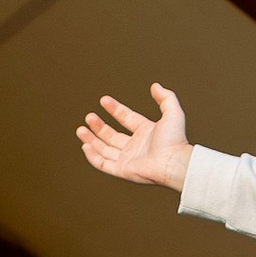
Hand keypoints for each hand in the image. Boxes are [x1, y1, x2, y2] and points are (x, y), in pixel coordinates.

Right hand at [78, 83, 193, 189]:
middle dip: (99, 126)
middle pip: (112, 136)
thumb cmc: (175, 141)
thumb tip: (156, 86)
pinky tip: (85, 146)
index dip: (114, 109)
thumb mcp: (173, 113)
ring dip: (91, 139)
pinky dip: (93, 156)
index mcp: (146, 133)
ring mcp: (128, 159)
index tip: (103, 100)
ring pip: (104, 149)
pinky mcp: (122, 170)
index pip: (126, 118)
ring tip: (81, 129)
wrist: (173, 162)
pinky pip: (103, 164)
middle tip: (89, 116)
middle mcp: (136, 146)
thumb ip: (166, 98)